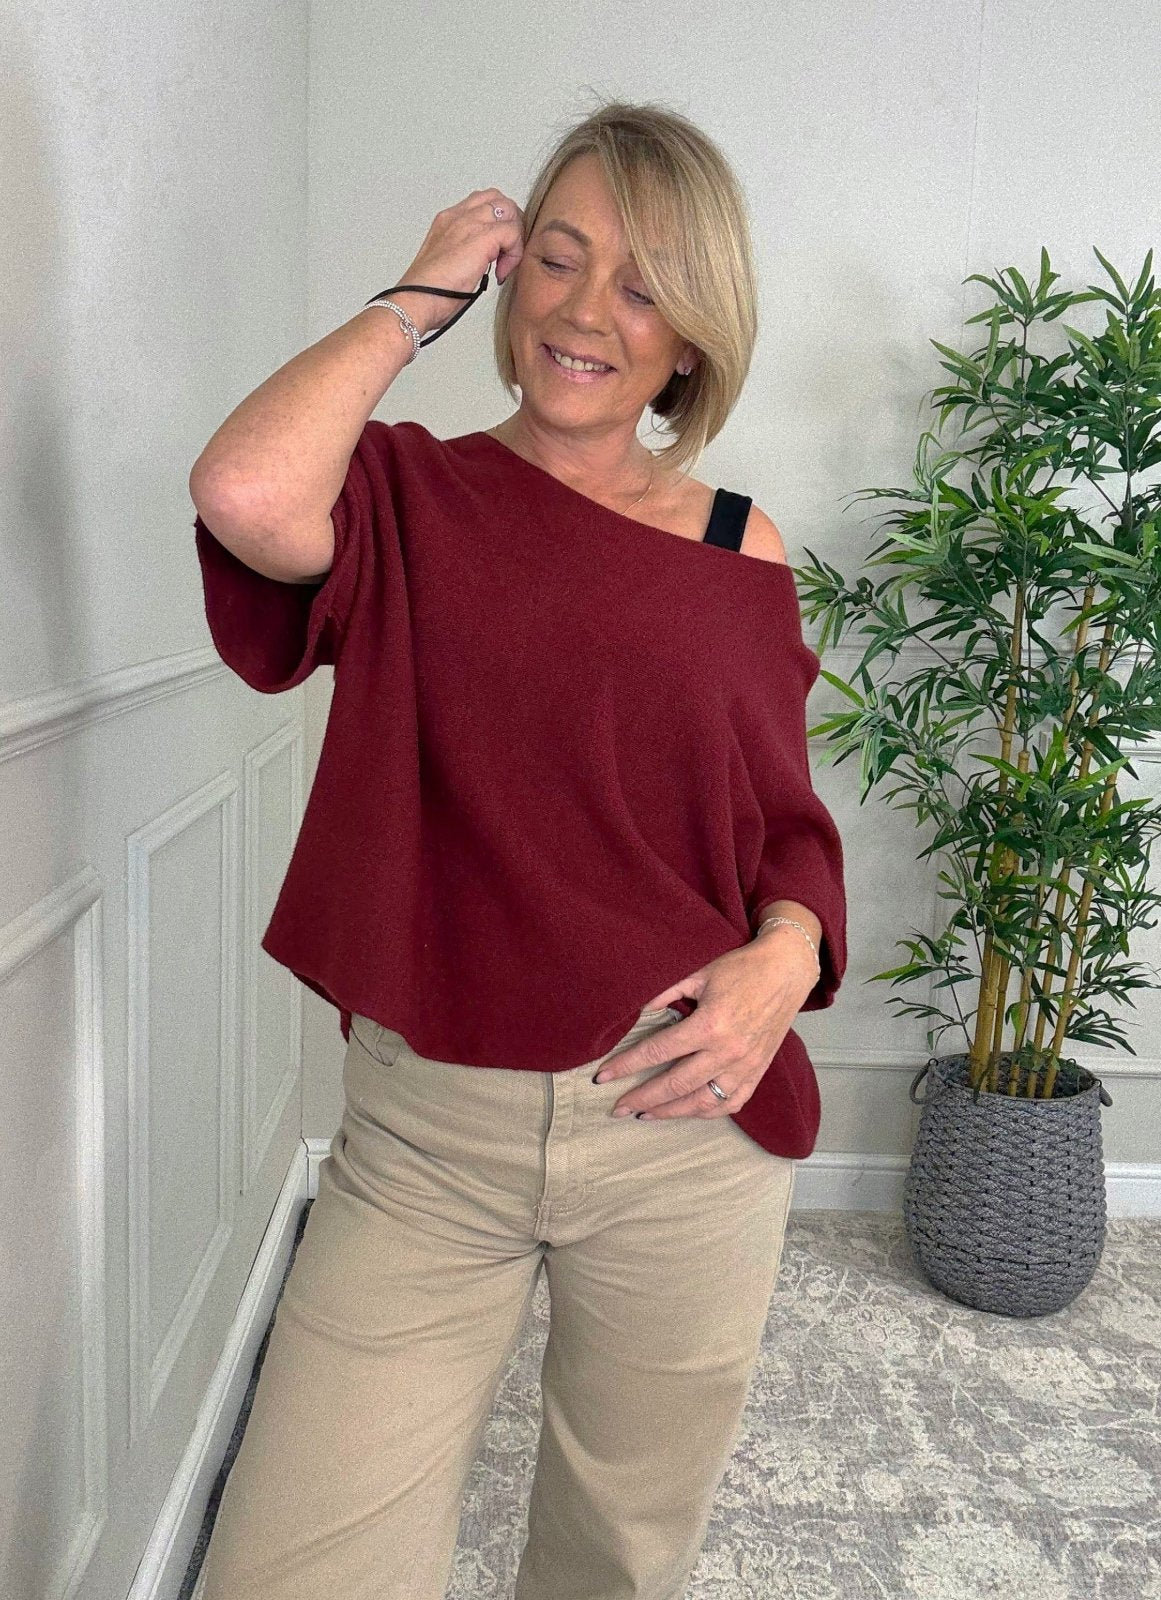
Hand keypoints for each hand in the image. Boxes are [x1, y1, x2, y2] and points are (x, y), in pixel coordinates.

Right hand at [396, 187, 525, 333]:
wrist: (417, 299)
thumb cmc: (429, 292)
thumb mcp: (447, 263)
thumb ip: (465, 253)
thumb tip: (484, 262)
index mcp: (448, 221)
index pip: (482, 203)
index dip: (497, 223)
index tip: (497, 252)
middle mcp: (458, 216)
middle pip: (499, 200)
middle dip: (512, 224)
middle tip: (508, 253)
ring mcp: (469, 223)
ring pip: (509, 211)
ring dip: (515, 238)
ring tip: (505, 264)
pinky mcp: (481, 237)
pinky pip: (512, 232)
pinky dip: (514, 254)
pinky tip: (501, 273)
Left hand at [594, 927, 819, 1119]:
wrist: (788, 971)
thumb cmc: (743, 968)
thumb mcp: (699, 974)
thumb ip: (665, 993)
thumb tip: (636, 1011)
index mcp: (709, 1024)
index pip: (658, 1052)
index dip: (626, 1065)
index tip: (603, 1077)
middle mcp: (727, 1052)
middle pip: (675, 1085)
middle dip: (642, 1098)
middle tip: (617, 1108)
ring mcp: (745, 1066)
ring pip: (702, 1102)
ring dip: (671, 1112)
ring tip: (646, 1114)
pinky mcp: (758, 1072)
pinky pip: (731, 1103)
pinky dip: (706, 1112)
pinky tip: (687, 1111)